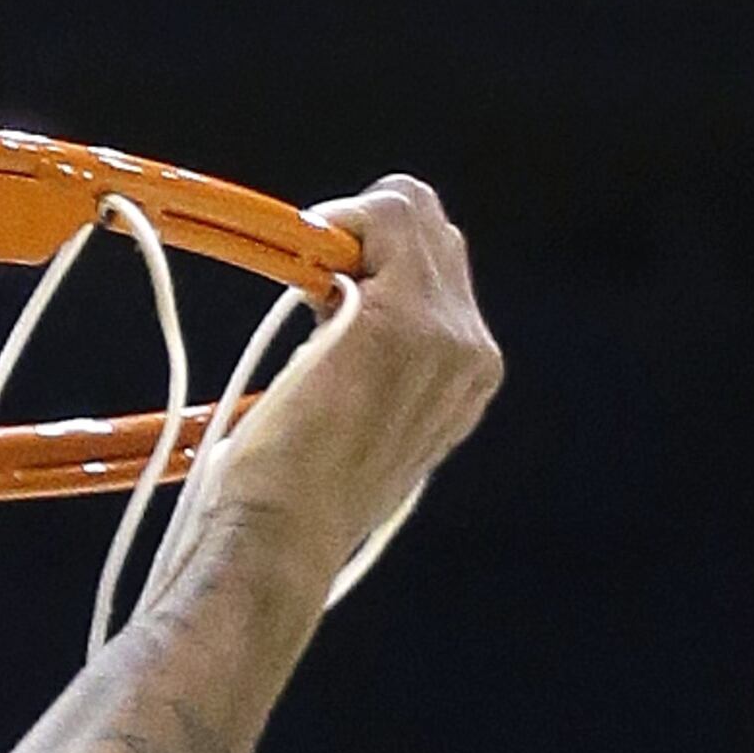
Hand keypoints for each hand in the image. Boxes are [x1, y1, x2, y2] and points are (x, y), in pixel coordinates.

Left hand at [201, 174, 503, 576]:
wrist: (282, 541)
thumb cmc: (294, 502)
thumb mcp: (359, 433)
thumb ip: (379, 375)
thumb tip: (339, 324)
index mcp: (467, 380)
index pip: (441, 272)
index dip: (377, 265)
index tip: (320, 296)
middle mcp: (471, 350)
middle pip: (434, 231)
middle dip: (366, 242)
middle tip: (309, 291)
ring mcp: (445, 329)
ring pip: (410, 211)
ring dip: (350, 234)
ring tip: (308, 297)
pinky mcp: (401, 315)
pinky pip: (384, 213)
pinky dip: (335, 223)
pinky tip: (304, 268)